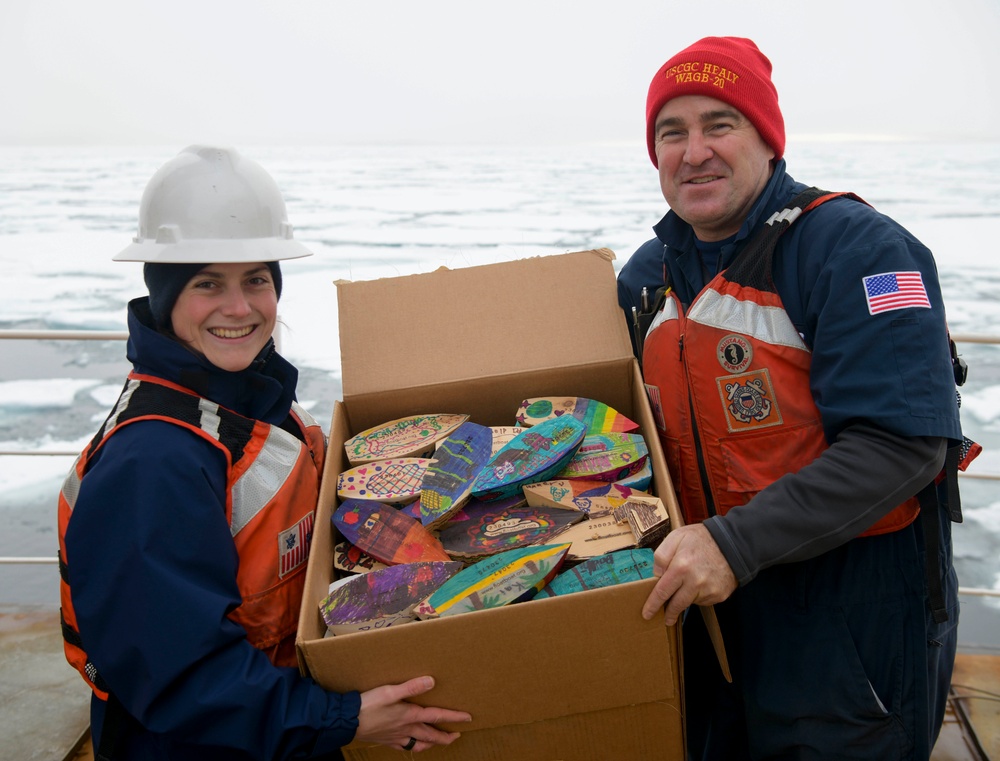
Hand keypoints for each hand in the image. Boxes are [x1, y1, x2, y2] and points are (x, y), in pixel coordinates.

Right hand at [356, 675, 471, 751]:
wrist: (348, 722)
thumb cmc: (369, 705)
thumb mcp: (390, 691)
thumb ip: (411, 687)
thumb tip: (431, 681)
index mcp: (410, 715)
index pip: (437, 716)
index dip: (454, 717)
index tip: (467, 718)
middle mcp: (406, 729)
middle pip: (431, 735)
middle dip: (446, 736)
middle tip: (457, 735)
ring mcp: (396, 737)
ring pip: (420, 744)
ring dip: (432, 743)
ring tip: (438, 742)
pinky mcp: (386, 741)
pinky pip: (405, 747)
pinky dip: (413, 747)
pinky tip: (412, 745)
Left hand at [641, 523, 736, 624]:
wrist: (732, 542)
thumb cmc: (701, 539)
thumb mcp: (676, 537)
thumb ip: (661, 556)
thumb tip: (656, 575)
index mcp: (681, 567)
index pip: (662, 592)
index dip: (653, 605)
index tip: (647, 614)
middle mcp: (695, 582)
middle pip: (676, 604)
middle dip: (669, 613)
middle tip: (665, 618)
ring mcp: (709, 590)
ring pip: (690, 603)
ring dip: (685, 599)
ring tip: (689, 584)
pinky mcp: (719, 595)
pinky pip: (703, 601)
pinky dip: (699, 596)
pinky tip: (702, 583)